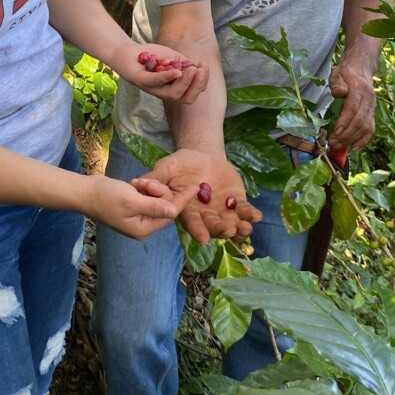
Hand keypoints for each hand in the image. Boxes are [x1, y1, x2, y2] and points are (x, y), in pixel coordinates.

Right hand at [87, 175, 198, 239]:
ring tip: (135, 182)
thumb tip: (175, 212)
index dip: (182, 200)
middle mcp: (143, 226)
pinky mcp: (132, 207)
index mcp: (143, 229)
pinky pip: (146, 197)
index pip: (169, 214)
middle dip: (158, 191)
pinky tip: (133, 183)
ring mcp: (137, 217)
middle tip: (143, 182)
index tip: (196, 187)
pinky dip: (143, 188)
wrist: (85, 192)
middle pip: (164, 207)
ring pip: (156, 199)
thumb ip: (155, 207)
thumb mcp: (132, 200)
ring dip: (149, 188)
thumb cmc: (106, 196)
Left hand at [111, 42, 208, 104]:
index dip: (202, 81)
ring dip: (185, 82)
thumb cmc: (153, 57)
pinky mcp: (142, 82)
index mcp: (175, 88)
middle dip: (197, 85)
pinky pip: (156, 83)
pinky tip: (176, 71)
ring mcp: (154, 89)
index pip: (193, 92)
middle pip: (186, 98)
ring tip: (192, 69)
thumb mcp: (174, 58)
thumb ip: (185, 64)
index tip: (204, 65)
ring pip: (173, 94)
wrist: (131, 51)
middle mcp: (165, 92)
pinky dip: (167, 77)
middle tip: (200, 70)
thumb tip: (196, 68)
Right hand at [134, 149, 261, 244]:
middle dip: (221, 230)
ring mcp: (222, 211)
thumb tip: (138, 183)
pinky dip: (251, 215)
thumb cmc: (181, 163)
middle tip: (228, 231)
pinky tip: (256, 216)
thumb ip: (156, 178)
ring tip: (245, 228)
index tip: (204, 238)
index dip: (198, 230)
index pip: (192, 223)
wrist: (202, 155)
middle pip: (213, 227)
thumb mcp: (167, 167)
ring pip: (231, 224)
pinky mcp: (237, 203)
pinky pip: (245, 212)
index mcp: (187, 211)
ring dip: (239, 228)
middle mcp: (205, 215)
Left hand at [328, 55, 375, 150]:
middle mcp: (368, 99)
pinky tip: (354, 147)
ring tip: (339, 146)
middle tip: (333, 143)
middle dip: (346, 135)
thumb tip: (338, 92)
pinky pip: (371, 129)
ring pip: (366, 127)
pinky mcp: (372, 113)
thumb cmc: (345, 73)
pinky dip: (363, 140)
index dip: (344, 122)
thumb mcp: (337, 73)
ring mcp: (372, 107)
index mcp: (359, 88)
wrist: (361, 68)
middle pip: (360, 121)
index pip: (352, 108)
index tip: (334, 133)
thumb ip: (337, 83)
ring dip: (352, 139)